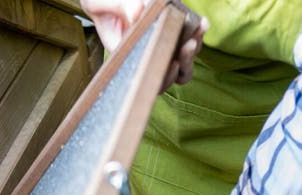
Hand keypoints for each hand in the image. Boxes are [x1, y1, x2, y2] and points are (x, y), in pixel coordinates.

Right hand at [80, 0, 207, 89]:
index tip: (173, 62)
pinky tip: (201, 23)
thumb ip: (118, 6)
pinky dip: (197, 34)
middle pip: (172, 76)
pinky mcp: (173, 33)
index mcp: (130, 58)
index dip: (164, 76)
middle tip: (189, 45)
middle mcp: (148, 57)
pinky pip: (189, 41)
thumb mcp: (100, 2)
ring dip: (193, 52)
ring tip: (197, 31)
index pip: (150, 78)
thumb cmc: (100, 1)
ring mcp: (162, 46)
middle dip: (184, 64)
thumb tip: (139, 13)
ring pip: (184, 64)